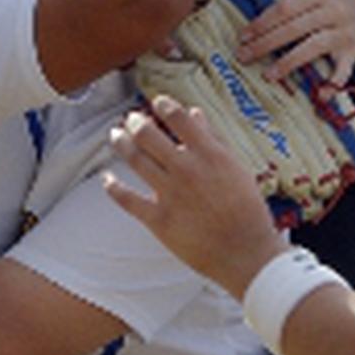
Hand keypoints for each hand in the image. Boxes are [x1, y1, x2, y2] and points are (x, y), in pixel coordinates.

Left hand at [105, 97, 294, 295]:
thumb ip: (214, 139)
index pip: (179, 119)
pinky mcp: (159, 219)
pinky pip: (128, 199)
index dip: (164, 106)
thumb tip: (195, 114)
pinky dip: (113, 187)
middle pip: (149, 135)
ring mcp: (170, 194)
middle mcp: (187, 169)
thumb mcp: (236, 168)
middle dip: (136, 123)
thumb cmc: (247, 209)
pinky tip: (107, 179)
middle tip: (131, 119)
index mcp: (209, 154)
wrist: (245, 252)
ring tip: (115, 135)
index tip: (158, 102)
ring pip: (135, 160)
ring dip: (121, 143)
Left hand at [235, 0, 354, 87]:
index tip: (244, 35)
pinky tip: (318, 95)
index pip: (287, 7)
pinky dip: (332, 84)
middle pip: (295, 27)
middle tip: (244, 55)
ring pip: (314, 47)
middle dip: (266, 42)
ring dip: (289, 62)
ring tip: (268, 75)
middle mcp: (333, 12)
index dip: (264, 21)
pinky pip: (344, 71)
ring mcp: (344, 33)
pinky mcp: (354, 53)